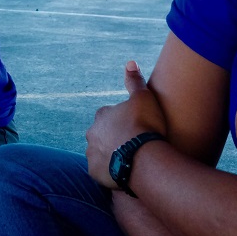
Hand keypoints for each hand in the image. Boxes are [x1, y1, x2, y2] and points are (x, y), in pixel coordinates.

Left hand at [86, 60, 166, 187]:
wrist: (144, 159)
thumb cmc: (145, 126)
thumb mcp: (144, 98)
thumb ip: (135, 81)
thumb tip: (130, 62)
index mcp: (101, 115)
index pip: (110, 115)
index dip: (124, 121)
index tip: (136, 127)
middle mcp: (91, 133)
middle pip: (103, 134)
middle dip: (115, 138)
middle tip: (134, 145)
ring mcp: (91, 153)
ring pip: (100, 153)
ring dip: (111, 155)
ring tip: (130, 161)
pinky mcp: (94, 172)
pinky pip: (100, 171)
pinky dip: (109, 172)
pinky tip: (123, 173)